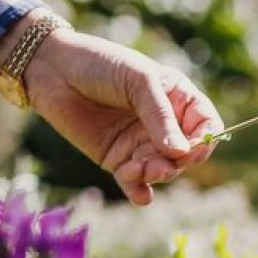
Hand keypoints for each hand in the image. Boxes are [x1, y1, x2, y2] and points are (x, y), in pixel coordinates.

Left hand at [20, 28, 219, 206]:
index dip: (205, 140)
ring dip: (156, 175)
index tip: (192, 150)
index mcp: (175, 97)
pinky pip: (136, 183)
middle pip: (186, 154)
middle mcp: (162, 124)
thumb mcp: (136, 80)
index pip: (205, 124)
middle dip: (177, 163)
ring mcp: (140, 143)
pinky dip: (140, 191)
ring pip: (162, 170)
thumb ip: (159, 115)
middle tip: (159, 163)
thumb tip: (181, 152)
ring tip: (139, 170)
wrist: (52, 69)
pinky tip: (139, 194)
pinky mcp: (117, 159)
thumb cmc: (99, 63)